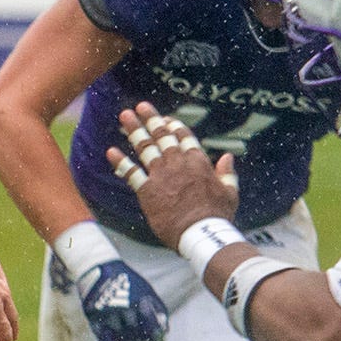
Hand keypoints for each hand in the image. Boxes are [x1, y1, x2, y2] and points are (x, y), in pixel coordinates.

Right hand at [74, 257, 169, 340]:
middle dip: (139, 337)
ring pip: (121, 338)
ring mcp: (107, 313)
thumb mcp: (145, 290)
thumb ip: (157, 309)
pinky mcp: (94, 318)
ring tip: (128, 336)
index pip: (151, 325)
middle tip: (139, 334)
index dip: (153, 333)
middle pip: (136, 334)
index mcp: (138, 298)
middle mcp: (123, 306)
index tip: (153, 336)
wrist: (97, 267)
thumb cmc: (126, 281)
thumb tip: (164, 331)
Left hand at [105, 102, 239, 246]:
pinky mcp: (147, 190)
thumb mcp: (230, 192)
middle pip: (162, 136)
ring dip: (134, 130)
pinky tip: (111, 151)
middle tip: (141, 107)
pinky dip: (121, 162)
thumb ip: (227, 173)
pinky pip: (131, 173)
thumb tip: (228, 157)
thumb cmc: (217, 216)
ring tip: (124, 116)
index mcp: (198, 162)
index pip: (184, 137)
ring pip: (145, 147)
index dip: (174, 125)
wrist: (199, 233)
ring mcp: (161, 175)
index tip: (165, 118)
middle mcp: (178, 163)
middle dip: (151, 119)